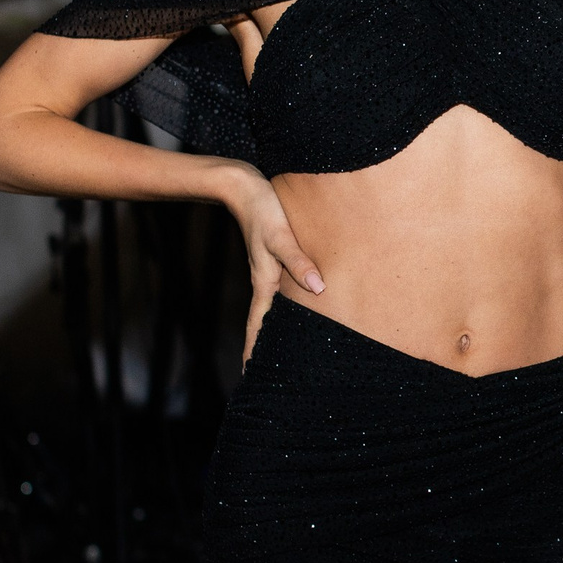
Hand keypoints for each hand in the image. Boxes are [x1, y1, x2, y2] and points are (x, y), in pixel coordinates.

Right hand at [223, 165, 324, 361]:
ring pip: (275, 308)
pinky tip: (299, 307)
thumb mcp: (281, 237)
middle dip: (266, 348)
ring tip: (286, 349)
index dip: (254, 352)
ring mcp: (270, 272)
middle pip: (266, 323)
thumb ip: (298, 261)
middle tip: (271, 373)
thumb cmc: (263, 211)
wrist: (244, 186)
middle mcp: (266, 282)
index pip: (258, 327)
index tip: (249, 376)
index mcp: (264, 283)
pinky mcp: (276, 260)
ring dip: (277, 329)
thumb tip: (318, 289)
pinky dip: (287, 307)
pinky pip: (282, 292)